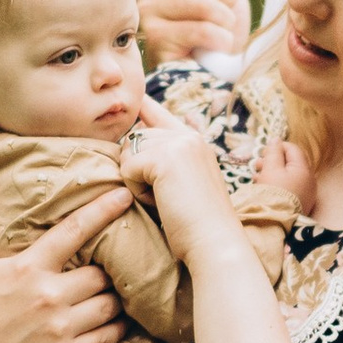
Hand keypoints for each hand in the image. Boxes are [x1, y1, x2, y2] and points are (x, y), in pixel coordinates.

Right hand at [0, 175, 127, 342]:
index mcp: (28, 266)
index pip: (74, 230)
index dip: (103, 210)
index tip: (125, 196)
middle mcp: (47, 295)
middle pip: (101, 273)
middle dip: (111, 268)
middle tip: (117, 264)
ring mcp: (58, 327)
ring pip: (110, 305)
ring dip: (118, 297)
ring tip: (121, 292)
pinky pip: (107, 337)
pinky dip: (118, 328)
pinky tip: (122, 322)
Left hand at [117, 98, 239, 258]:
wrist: (215, 243)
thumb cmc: (197, 225)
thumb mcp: (183, 184)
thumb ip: (164, 161)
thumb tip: (128, 144)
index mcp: (194, 141)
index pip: (157, 111)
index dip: (142, 108)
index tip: (136, 99)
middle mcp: (188, 136)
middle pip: (134, 137)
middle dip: (137, 169)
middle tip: (164, 195)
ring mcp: (179, 143)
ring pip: (128, 152)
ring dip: (136, 180)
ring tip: (163, 199)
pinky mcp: (165, 158)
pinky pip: (127, 169)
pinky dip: (137, 191)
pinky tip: (160, 202)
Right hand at [137, 0, 249, 67]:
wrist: (210, 73)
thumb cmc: (217, 28)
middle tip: (229, 10)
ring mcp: (147, 11)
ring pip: (202, 2)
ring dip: (225, 20)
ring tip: (223, 32)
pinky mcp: (153, 38)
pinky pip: (200, 28)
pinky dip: (220, 39)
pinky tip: (217, 46)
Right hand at [253, 134, 315, 215]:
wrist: (275, 222)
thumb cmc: (273, 193)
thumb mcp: (271, 169)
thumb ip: (274, 152)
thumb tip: (276, 140)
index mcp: (304, 169)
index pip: (293, 149)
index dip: (278, 147)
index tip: (264, 152)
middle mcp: (309, 180)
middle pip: (291, 163)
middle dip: (273, 161)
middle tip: (258, 164)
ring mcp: (306, 193)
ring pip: (288, 176)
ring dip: (272, 173)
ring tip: (257, 176)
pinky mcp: (299, 204)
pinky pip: (289, 188)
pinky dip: (277, 184)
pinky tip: (264, 187)